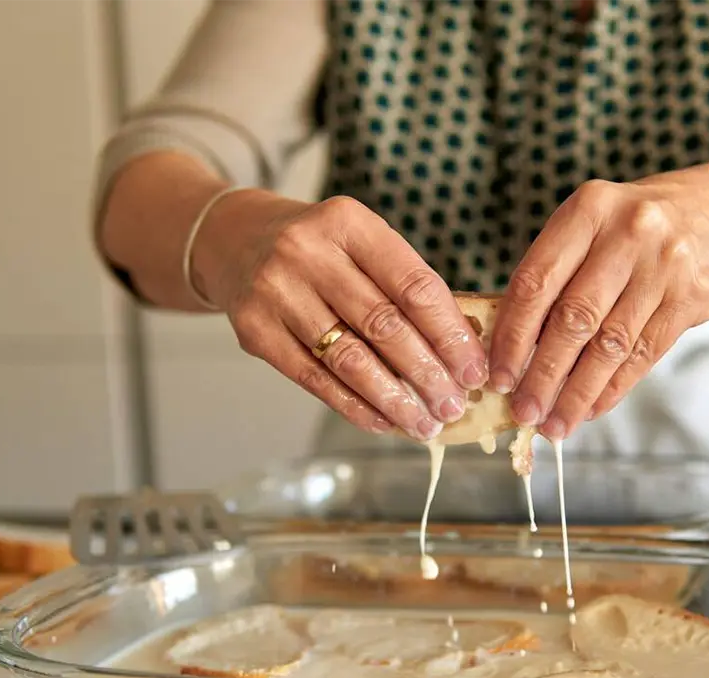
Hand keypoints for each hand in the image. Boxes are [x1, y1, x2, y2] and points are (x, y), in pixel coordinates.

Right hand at [200, 194, 488, 439]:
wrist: (234, 241)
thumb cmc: (319, 249)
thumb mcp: (359, 243)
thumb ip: (403, 286)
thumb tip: (459, 352)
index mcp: (349, 223)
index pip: (413, 285)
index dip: (449, 333)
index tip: (474, 370)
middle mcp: (308, 252)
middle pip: (384, 325)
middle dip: (427, 373)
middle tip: (453, 406)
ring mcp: (276, 291)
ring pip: (349, 359)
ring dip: (394, 399)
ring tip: (424, 423)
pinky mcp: (255, 330)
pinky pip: (314, 379)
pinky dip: (354, 406)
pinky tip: (382, 422)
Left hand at [488, 175, 708, 440]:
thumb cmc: (629, 231)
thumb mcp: (589, 229)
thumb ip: (553, 278)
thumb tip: (514, 356)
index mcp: (588, 209)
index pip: (536, 281)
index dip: (512, 335)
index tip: (498, 377)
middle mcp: (629, 233)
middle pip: (574, 318)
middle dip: (543, 375)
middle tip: (524, 412)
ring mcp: (666, 266)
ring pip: (610, 345)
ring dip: (577, 393)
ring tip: (555, 423)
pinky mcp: (692, 298)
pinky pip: (644, 354)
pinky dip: (613, 388)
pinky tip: (591, 409)